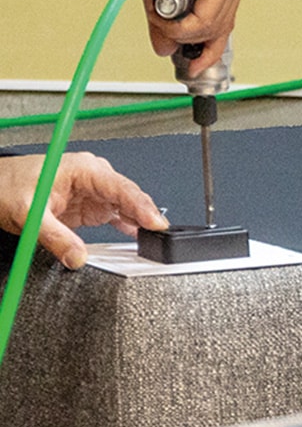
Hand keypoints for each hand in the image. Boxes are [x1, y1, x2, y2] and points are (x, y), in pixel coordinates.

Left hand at [0, 153, 168, 269]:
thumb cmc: (8, 186)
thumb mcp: (28, 213)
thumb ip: (55, 237)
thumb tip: (78, 257)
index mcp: (84, 169)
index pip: (122, 188)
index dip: (142, 206)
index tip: (156, 223)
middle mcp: (95, 179)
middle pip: (131, 198)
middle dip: (148, 216)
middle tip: (162, 238)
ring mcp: (97, 193)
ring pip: (129, 208)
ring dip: (142, 223)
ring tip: (157, 241)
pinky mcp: (94, 208)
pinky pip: (120, 217)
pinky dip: (131, 228)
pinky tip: (142, 239)